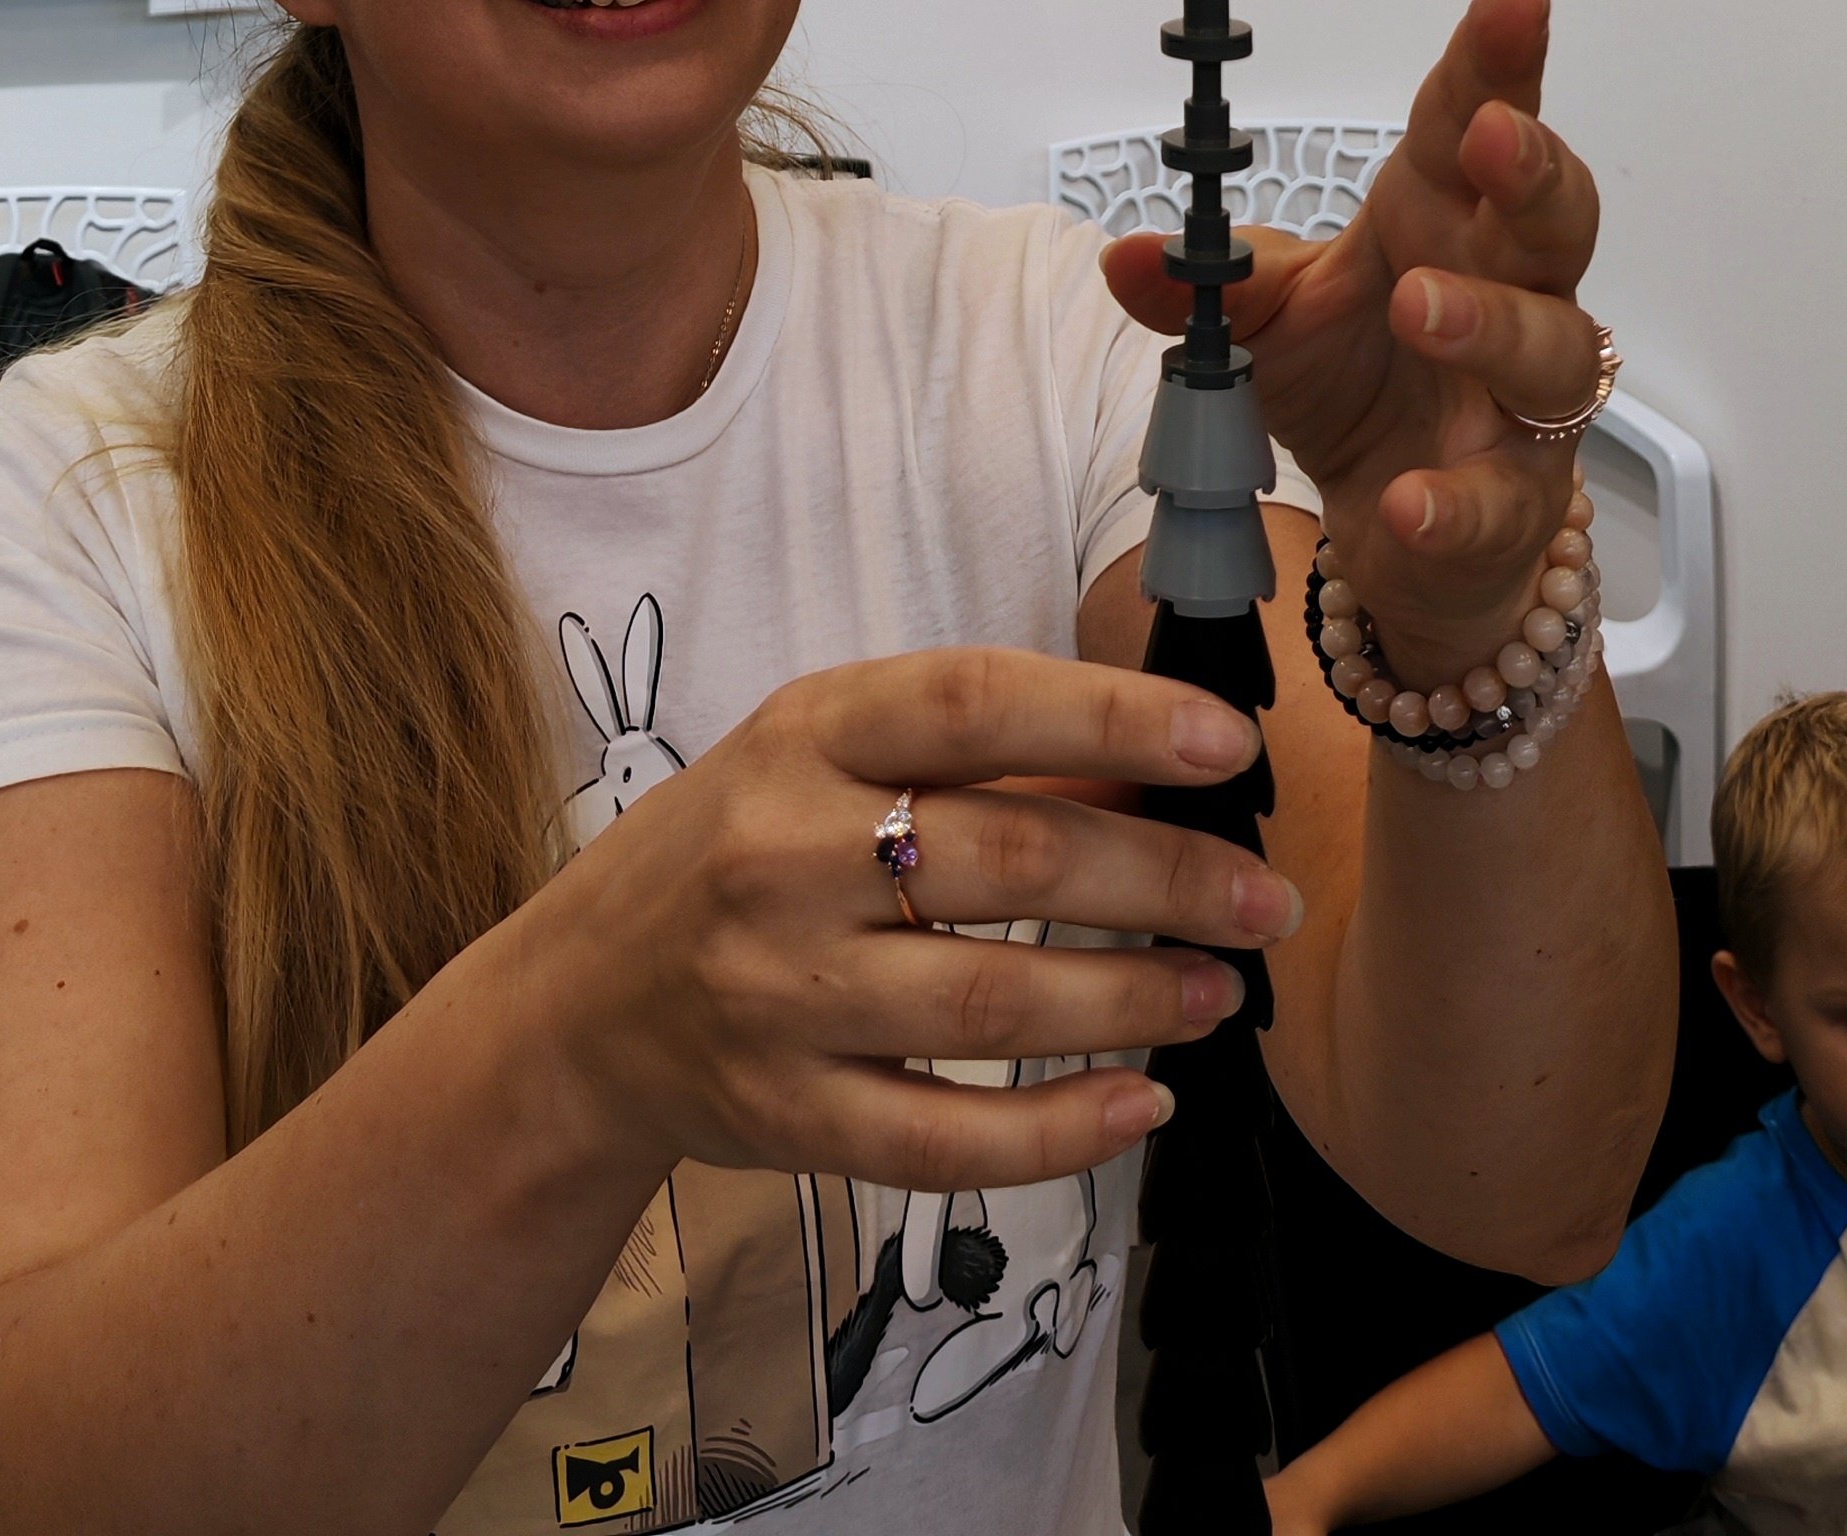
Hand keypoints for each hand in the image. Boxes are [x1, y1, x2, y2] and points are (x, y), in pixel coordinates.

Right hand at [522, 647, 1302, 1192]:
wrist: (579, 1006)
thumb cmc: (738, 849)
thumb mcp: (821, 755)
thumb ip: (970, 756)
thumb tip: (1155, 769)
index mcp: (803, 734)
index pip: (974, 706)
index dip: (1111, 718)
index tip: (1227, 745)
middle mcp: (785, 857)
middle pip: (1010, 862)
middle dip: (1164, 882)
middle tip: (1266, 900)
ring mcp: (782, 995)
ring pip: (993, 1004)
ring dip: (1134, 1000)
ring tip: (1222, 991)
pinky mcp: (788, 1118)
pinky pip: (944, 1141)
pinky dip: (1058, 1132)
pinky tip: (1141, 1104)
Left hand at [1104, 0, 1604, 684]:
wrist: (1389, 516)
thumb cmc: (1350, 377)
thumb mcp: (1261, 321)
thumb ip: (1205, 286)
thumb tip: (1126, 256)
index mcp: (1438, 218)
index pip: (1472, 124)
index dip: (1499, 59)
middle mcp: (1507, 292)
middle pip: (1553, 218)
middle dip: (1533, 169)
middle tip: (1492, 136)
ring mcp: (1523, 399)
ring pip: (1551, 346)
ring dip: (1491, 321)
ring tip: (1419, 303)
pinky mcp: (1517, 500)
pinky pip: (1504, 498)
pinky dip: (1456, 499)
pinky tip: (1410, 496)